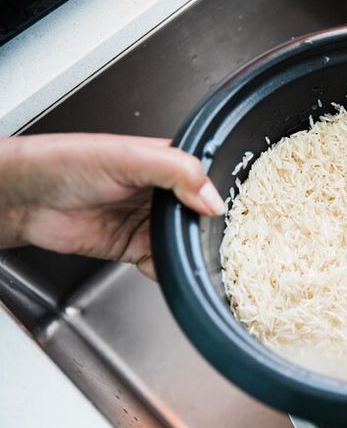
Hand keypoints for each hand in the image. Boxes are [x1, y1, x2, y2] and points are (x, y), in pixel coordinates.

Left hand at [0, 133, 223, 277]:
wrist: (26, 199)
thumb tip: (212, 200)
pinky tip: (177, 268)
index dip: (225, 195)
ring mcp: (150, 222)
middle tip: (226, 243)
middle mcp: (164, 193)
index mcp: (169, 163)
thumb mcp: (129, 157)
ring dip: (195, 252)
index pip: (211, 179)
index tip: (240, 214)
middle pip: (203, 216)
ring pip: (188, 242)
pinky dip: (173, 270)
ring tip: (204, 258)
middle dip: (213, 230)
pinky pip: (165, 263)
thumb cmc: (67, 163)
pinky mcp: (136, 248)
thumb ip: (176, 171)